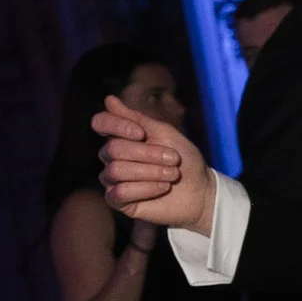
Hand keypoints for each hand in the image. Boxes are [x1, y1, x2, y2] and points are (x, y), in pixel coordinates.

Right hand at [96, 91, 214, 233]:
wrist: (200, 190)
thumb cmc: (184, 160)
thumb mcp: (164, 133)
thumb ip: (136, 118)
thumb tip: (108, 100)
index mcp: (122, 136)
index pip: (101, 123)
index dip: (116, 125)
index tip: (141, 133)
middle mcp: (113, 156)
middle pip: (113, 148)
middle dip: (147, 153)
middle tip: (173, 159)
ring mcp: (113, 179)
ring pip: (116, 170)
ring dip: (151, 171)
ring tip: (172, 175)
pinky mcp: (118, 201)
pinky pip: (119, 192)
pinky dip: (145, 188)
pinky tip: (162, 188)